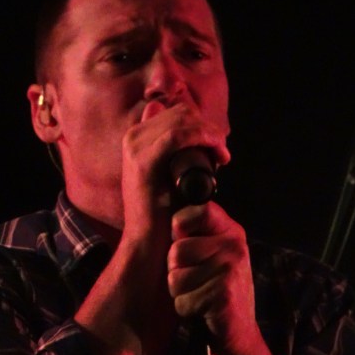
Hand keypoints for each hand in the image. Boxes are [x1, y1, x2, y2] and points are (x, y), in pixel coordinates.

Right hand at [120, 102, 229, 248]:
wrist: (147, 242)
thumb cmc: (161, 213)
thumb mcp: (166, 175)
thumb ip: (171, 152)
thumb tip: (184, 130)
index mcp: (136, 137)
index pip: (176, 112)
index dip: (201, 123)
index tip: (215, 145)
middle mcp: (133, 137)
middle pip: (181, 112)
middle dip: (207, 128)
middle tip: (221, 152)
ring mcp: (136, 148)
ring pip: (183, 120)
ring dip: (210, 133)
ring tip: (221, 155)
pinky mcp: (144, 162)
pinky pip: (178, 135)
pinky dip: (204, 138)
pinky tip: (218, 154)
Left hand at [167, 202, 258, 354]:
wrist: (239, 332)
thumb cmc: (216, 290)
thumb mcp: (212, 254)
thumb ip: (195, 233)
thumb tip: (169, 217)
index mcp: (231, 232)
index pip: (197, 210)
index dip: (180, 226)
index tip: (184, 241)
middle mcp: (233, 246)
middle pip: (176, 250)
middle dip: (176, 271)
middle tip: (196, 280)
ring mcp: (229, 270)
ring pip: (175, 277)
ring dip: (180, 293)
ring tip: (199, 295)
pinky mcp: (222, 294)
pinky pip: (182, 300)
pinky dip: (186, 309)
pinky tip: (202, 310)